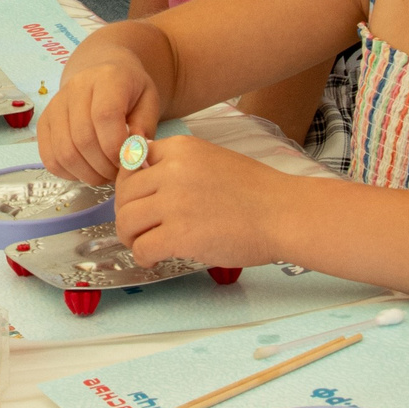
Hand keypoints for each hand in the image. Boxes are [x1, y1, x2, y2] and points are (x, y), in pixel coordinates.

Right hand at [36, 57, 158, 182]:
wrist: (102, 75)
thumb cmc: (130, 91)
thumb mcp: (149, 102)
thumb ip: (144, 128)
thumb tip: (135, 159)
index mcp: (107, 79)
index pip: (104, 116)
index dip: (116, 147)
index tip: (128, 161)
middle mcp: (75, 88)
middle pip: (83, 139)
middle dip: (104, 166)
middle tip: (119, 172)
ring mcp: (55, 105)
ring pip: (64, 153)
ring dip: (88, 174)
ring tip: (105, 173)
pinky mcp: (43, 122)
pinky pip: (50, 158)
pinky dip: (69, 173)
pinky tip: (86, 169)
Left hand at [113, 139, 304, 268]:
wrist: (284, 213)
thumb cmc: (256, 191)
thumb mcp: (212, 158)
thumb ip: (179, 166)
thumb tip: (148, 182)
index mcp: (180, 149)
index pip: (131, 162)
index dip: (129, 185)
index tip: (138, 200)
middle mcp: (171, 171)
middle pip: (124, 194)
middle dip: (126, 214)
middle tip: (137, 228)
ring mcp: (174, 203)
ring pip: (126, 221)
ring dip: (130, 237)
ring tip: (143, 244)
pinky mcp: (179, 235)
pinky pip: (142, 248)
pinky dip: (143, 256)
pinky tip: (154, 258)